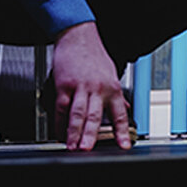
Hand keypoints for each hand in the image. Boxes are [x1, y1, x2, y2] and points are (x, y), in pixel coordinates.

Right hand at [52, 22, 131, 150]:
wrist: (79, 37)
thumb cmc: (95, 55)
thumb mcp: (111, 74)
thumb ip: (117, 94)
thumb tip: (126, 109)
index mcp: (113, 88)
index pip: (120, 113)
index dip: (122, 131)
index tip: (123, 145)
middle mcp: (98, 88)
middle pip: (95, 116)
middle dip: (91, 135)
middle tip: (88, 149)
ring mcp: (81, 87)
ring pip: (78, 113)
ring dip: (74, 132)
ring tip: (72, 146)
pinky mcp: (64, 85)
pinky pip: (62, 107)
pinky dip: (59, 122)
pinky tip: (59, 132)